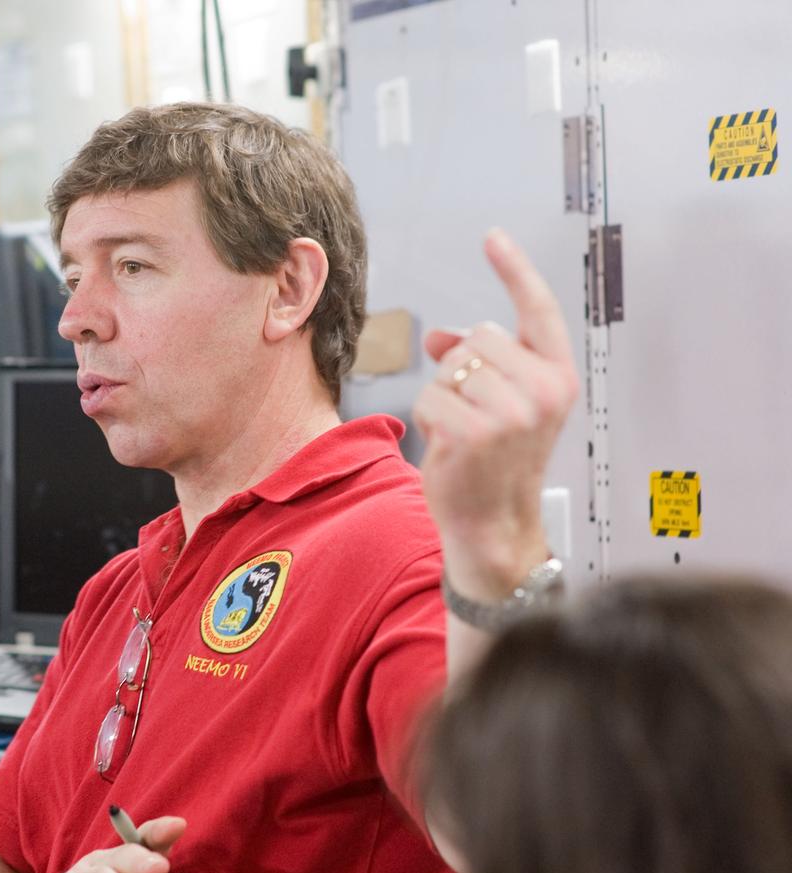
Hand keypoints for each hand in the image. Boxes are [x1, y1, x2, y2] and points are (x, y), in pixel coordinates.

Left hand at [413, 228, 578, 598]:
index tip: (493, 237)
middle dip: (461, 370)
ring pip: (449, 368)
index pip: (537, 310)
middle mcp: (544, 390)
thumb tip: (439, 337)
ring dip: (442, 397)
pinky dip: (427, 419)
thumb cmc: (494, 464)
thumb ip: (480, 364)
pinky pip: (428, 397)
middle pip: (476, 337)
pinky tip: (449, 446)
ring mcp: (512, 412)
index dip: (514, 270)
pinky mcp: (475, 431)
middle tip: (475, 415)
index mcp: (558, 377)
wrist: (493, 524)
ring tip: (463, 433)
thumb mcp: (501, 406)